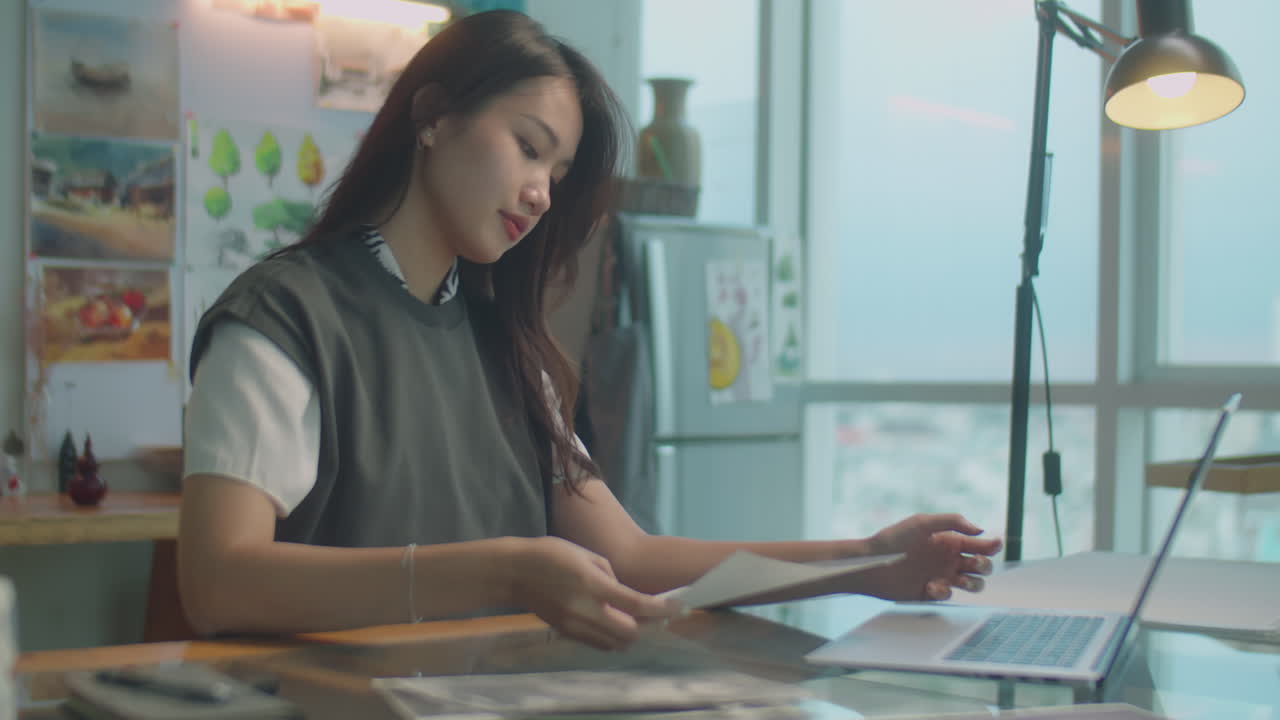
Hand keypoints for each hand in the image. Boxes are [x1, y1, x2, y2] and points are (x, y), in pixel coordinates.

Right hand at [510, 537, 676, 650]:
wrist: (515, 572)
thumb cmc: (551, 554)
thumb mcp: (587, 555)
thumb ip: (610, 576)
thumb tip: (625, 594)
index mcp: (593, 585)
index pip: (637, 605)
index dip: (661, 609)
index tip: (678, 607)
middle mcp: (585, 610)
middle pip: (629, 633)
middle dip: (647, 627)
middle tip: (657, 615)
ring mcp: (574, 625)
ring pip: (614, 644)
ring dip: (630, 634)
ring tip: (637, 621)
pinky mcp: (566, 632)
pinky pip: (597, 643)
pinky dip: (611, 637)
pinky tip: (614, 622)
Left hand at [856, 513, 1001, 601]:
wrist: (872, 563)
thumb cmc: (894, 539)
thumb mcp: (922, 522)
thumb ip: (952, 521)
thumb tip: (979, 529)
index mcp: (950, 540)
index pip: (980, 544)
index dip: (992, 545)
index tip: (993, 546)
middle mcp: (949, 558)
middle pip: (983, 566)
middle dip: (984, 565)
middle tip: (972, 563)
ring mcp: (942, 576)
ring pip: (973, 584)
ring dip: (973, 583)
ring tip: (959, 579)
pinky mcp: (932, 592)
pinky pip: (949, 594)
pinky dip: (944, 591)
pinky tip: (930, 585)